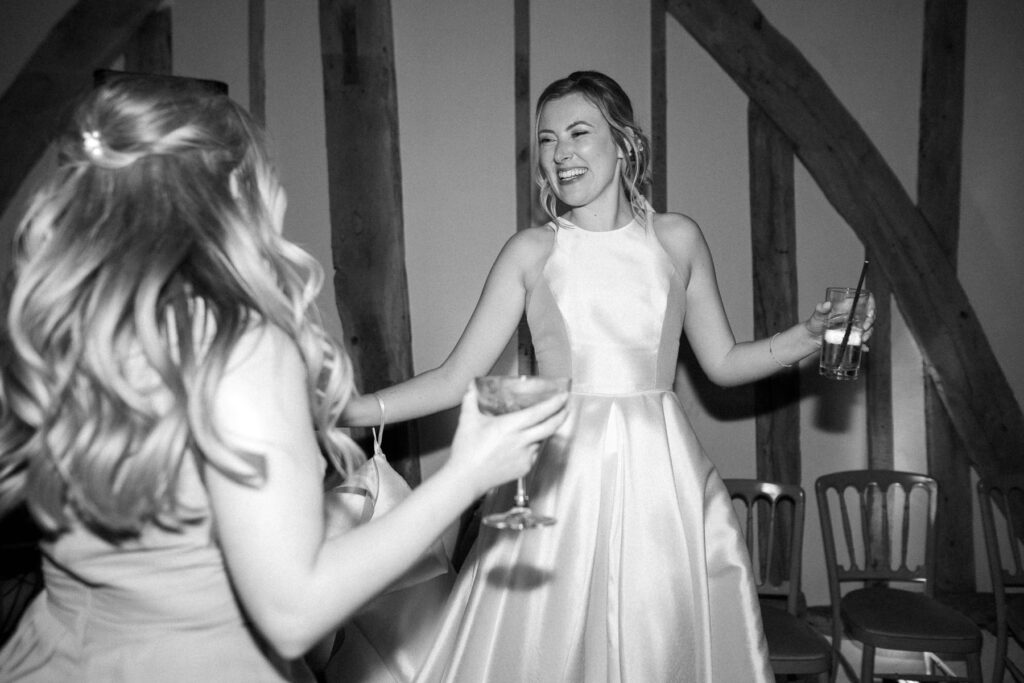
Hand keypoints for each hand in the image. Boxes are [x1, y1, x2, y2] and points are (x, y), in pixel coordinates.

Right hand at [445, 382, 568, 497]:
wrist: (466, 478)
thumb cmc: (467, 452)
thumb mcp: (467, 421)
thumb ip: (471, 400)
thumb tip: (472, 387)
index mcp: (509, 427)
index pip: (539, 413)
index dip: (554, 404)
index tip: (563, 396)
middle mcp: (521, 441)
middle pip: (550, 427)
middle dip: (561, 415)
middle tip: (566, 406)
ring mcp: (525, 456)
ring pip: (542, 440)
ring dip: (545, 430)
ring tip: (543, 423)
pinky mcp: (524, 468)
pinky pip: (534, 453)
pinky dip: (534, 445)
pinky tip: (526, 442)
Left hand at [804, 291, 876, 347]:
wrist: (812, 337)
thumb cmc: (815, 323)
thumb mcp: (817, 315)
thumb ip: (820, 309)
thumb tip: (827, 304)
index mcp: (847, 307)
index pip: (865, 302)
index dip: (871, 305)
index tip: (870, 313)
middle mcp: (853, 316)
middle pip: (869, 316)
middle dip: (870, 321)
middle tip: (865, 328)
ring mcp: (853, 327)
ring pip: (867, 328)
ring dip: (868, 333)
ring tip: (862, 339)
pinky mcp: (852, 337)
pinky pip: (861, 340)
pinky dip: (863, 345)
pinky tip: (864, 348)